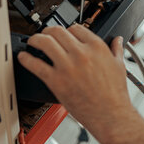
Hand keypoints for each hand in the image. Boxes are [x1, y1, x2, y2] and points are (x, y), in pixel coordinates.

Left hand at [17, 25, 132, 133]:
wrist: (110, 115)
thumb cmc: (115, 94)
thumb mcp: (119, 66)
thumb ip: (116, 50)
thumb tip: (117, 41)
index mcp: (96, 47)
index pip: (76, 28)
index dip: (68, 30)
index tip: (65, 34)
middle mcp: (80, 53)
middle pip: (58, 31)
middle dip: (49, 31)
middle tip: (45, 34)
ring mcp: (67, 66)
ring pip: (45, 42)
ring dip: (35, 39)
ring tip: (32, 41)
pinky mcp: (56, 80)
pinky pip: (36, 65)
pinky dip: (27, 59)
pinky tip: (24, 57)